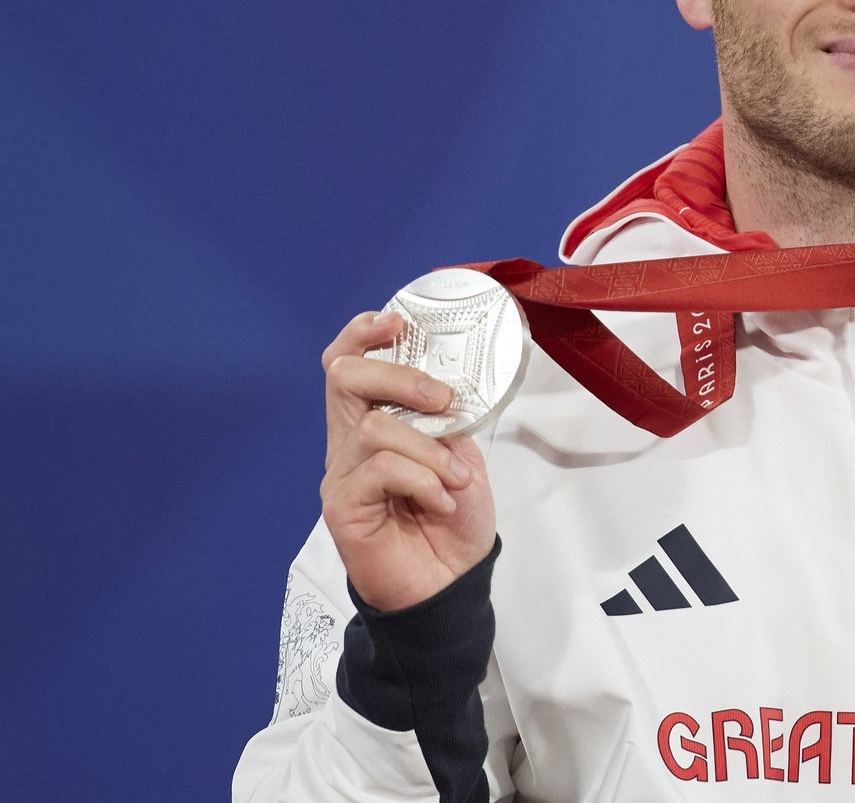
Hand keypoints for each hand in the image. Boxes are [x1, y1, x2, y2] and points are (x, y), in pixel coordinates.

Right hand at [320, 311, 496, 611]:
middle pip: (345, 376)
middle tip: (442, 402)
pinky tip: (440, 501)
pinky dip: (422, 479)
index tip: (396, 320)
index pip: (348, 364)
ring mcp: (342, 474)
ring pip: (375, 426)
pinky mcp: (343, 507)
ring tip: (454, 480)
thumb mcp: (461, 456)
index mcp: (375, 423)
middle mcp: (349, 443)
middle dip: (400, 377)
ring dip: (429, 449)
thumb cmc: (453, 521)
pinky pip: (380, 469)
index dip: (363, 334)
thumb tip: (448, 389)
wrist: (449, 585)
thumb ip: (447, 421)